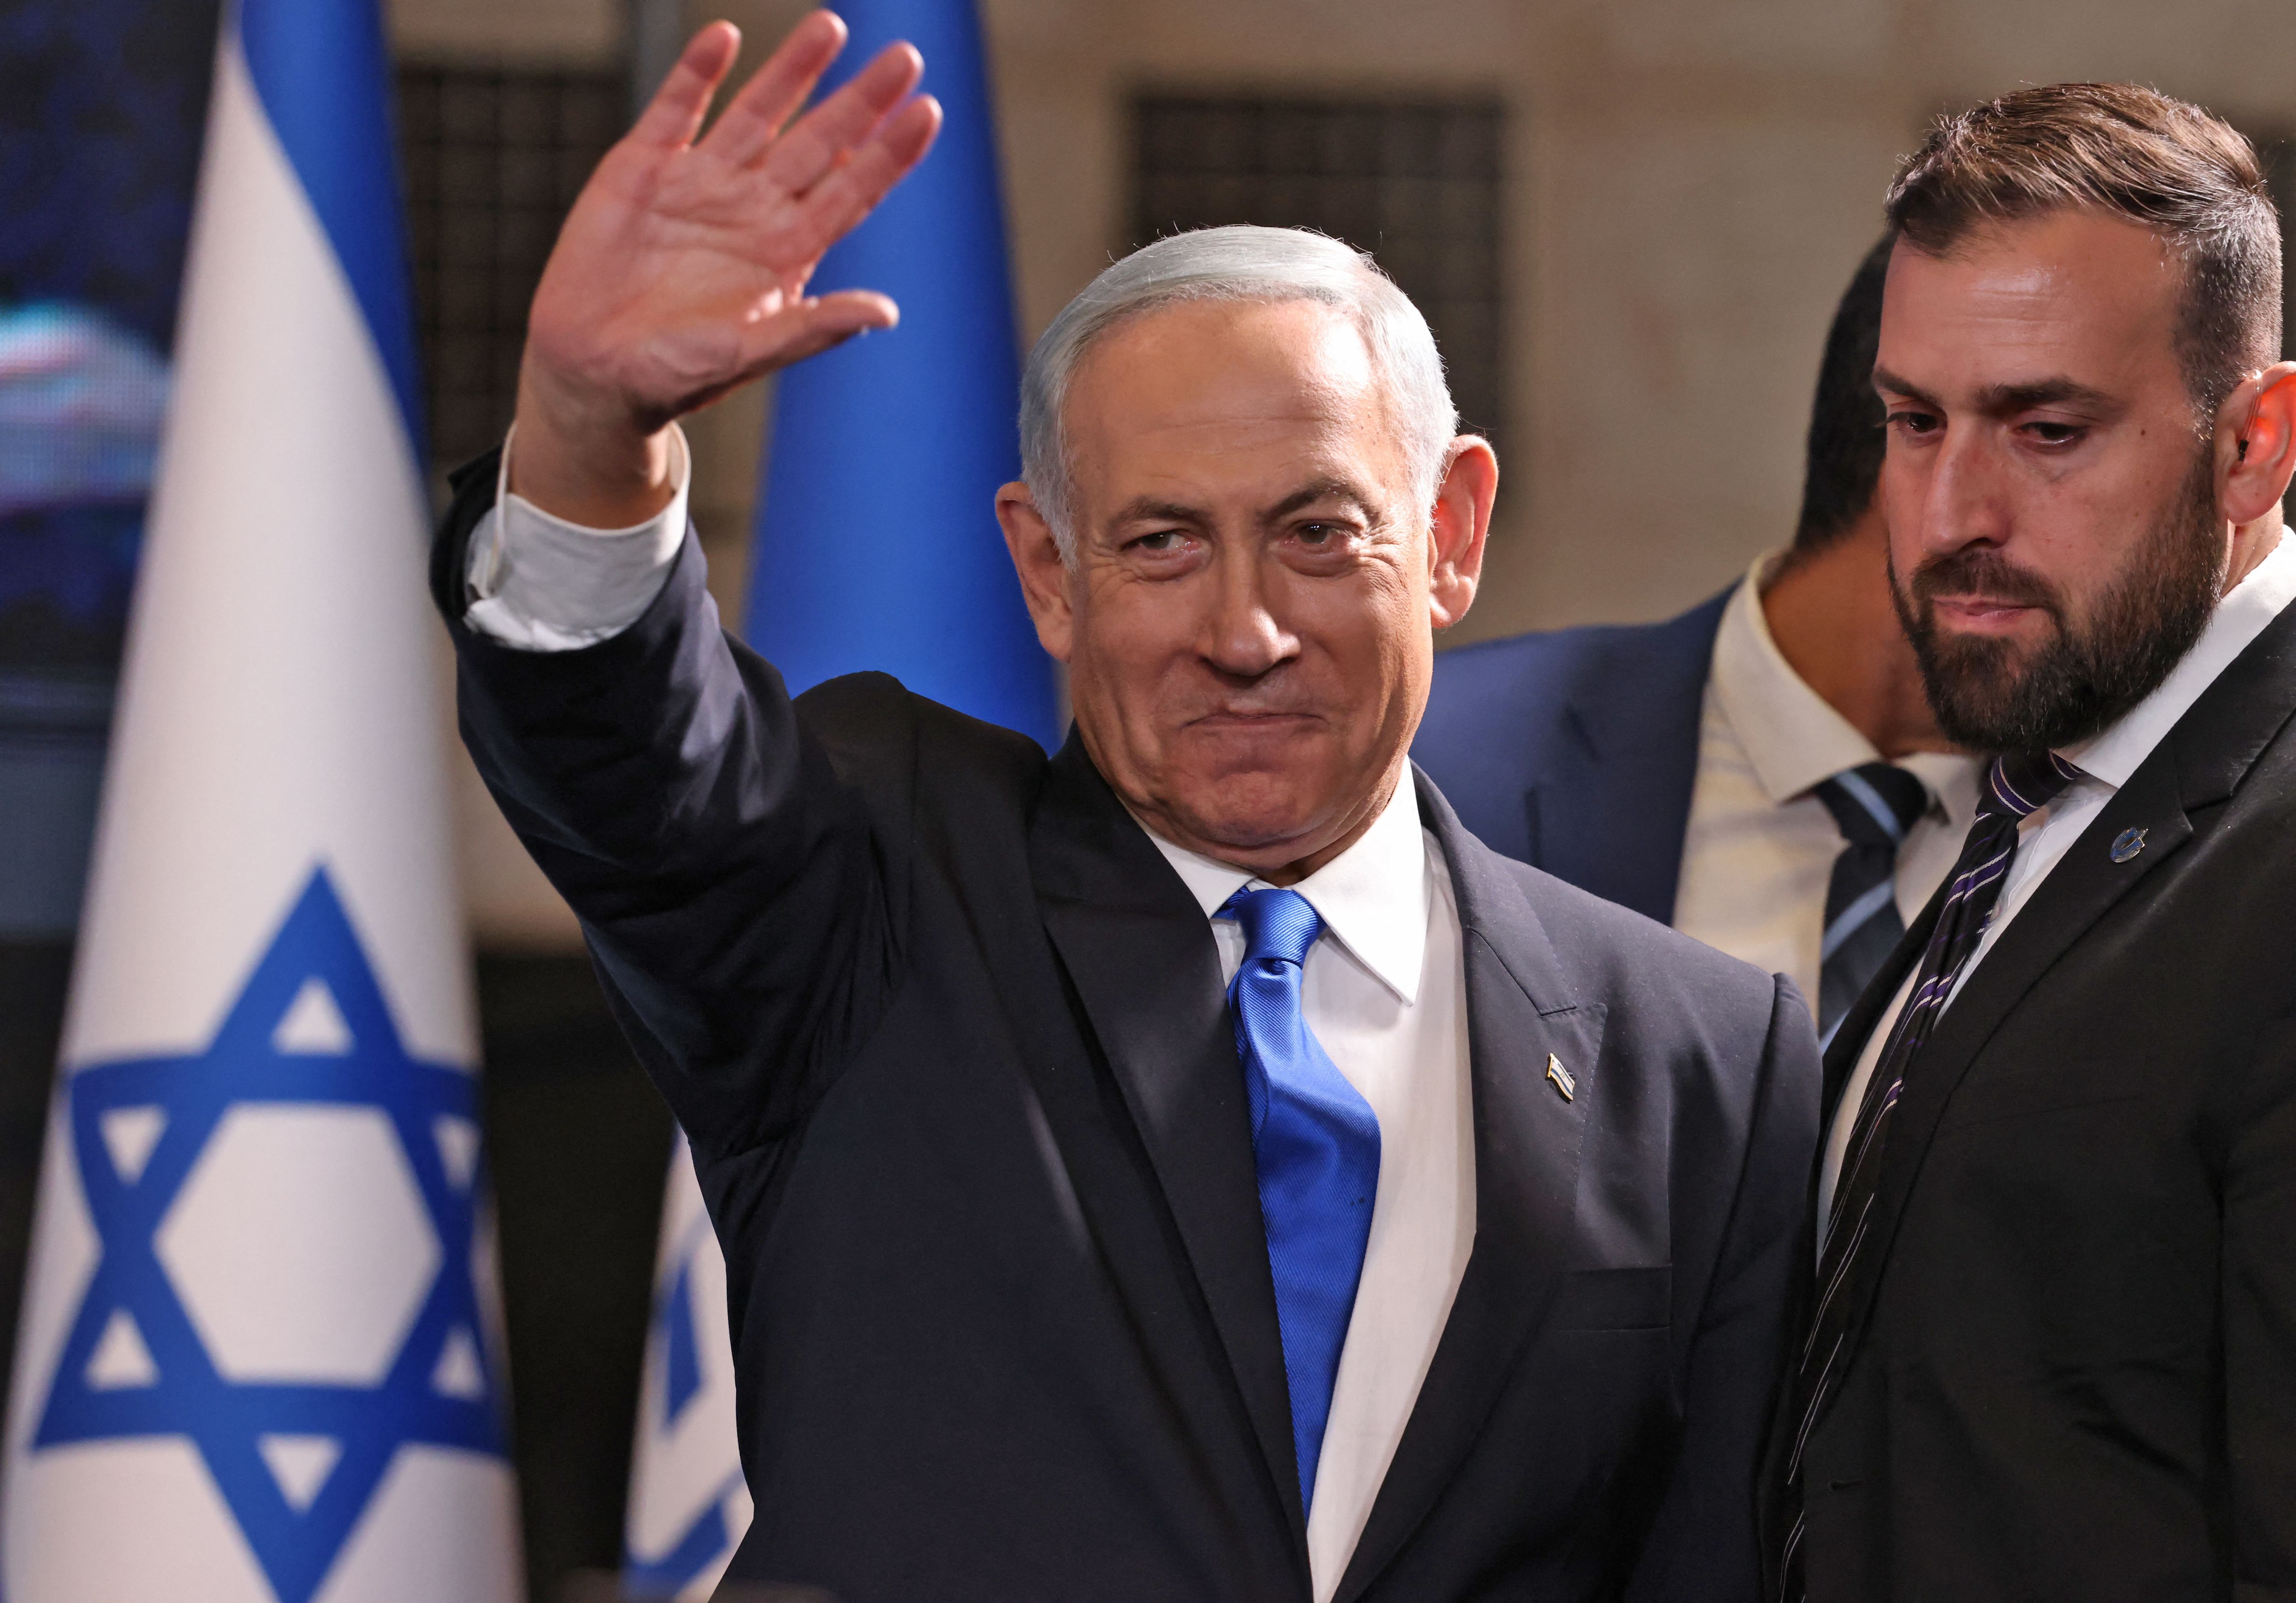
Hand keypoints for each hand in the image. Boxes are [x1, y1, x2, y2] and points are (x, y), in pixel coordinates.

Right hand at [511, 12, 940, 525]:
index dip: (889, 153)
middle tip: (905, 57)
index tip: (928, 112)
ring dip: (793, 70)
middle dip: (860, 101)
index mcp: (785, 250)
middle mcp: (753, 209)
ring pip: (759, 113)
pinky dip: (697, 73)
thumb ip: (813, 329)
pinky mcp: (643, 168)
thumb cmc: (674, 374)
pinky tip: (724, 38)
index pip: (852, 190)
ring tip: (832, 27)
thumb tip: (886, 313)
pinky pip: (677, 109)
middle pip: (820, 142)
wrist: (594, 373)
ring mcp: (701, 182)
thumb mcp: (748, 355)